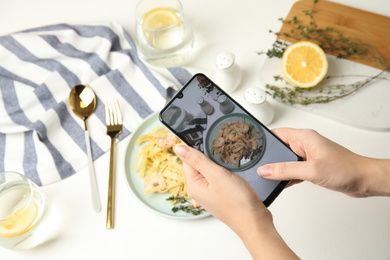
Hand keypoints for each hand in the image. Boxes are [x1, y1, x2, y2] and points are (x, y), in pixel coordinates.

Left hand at [174, 145, 269, 230]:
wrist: (254, 221)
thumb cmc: (236, 202)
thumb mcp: (216, 175)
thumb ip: (197, 160)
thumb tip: (179, 148)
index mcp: (193, 185)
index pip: (188, 159)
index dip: (198, 150)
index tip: (211, 146)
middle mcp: (199, 190)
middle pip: (199, 164)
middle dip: (210, 157)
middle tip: (223, 160)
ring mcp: (210, 193)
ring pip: (210, 170)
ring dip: (219, 165)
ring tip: (230, 168)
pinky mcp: (220, 194)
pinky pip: (218, 177)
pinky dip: (225, 172)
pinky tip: (233, 174)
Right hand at [258, 128, 389, 197]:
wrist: (364, 180)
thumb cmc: (346, 169)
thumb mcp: (311, 170)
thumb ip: (286, 170)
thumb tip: (265, 170)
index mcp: (304, 137)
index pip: (276, 134)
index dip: (263, 140)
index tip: (251, 147)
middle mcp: (305, 144)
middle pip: (279, 148)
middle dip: (268, 157)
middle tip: (256, 165)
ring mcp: (308, 156)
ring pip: (285, 160)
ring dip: (278, 168)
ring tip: (267, 175)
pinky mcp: (311, 167)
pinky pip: (293, 170)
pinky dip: (287, 176)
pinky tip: (281, 183)